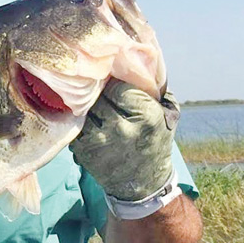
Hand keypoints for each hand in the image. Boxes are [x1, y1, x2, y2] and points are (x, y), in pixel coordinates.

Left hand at [70, 80, 179, 201]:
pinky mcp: (83, 151)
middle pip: (97, 94)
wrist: (144, 184)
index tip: (115, 84)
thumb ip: (155, 87)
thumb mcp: (168, 113)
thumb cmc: (156, 140)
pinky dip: (79, 121)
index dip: (115, 82)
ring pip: (83, 108)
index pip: (119, 84)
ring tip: (93, 105)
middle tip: (98, 89)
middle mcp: (121, 128)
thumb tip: (141, 58)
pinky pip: (75, 124)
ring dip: (86, 105)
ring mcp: (99, 141)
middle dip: (97, 90)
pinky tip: (89, 122)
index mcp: (145, 116)